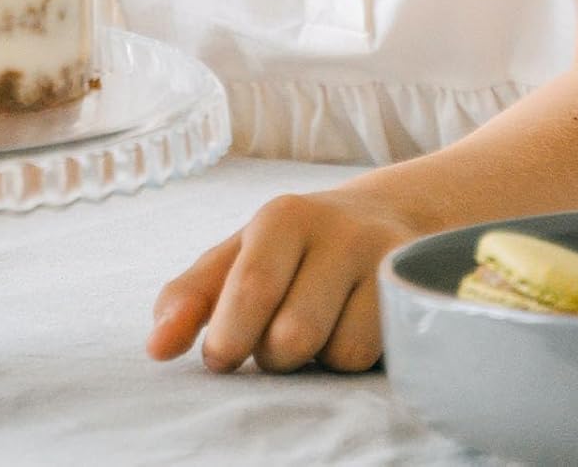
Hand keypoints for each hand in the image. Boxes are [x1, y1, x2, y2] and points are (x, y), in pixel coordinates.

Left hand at [146, 188, 419, 372]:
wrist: (387, 220)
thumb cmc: (295, 250)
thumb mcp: (239, 257)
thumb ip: (191, 297)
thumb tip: (156, 348)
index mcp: (281, 217)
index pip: (251, 286)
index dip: (230, 336)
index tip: (219, 358)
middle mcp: (338, 230)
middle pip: (292, 335)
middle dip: (274, 354)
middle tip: (275, 339)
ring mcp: (386, 261)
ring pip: (338, 354)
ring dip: (319, 359)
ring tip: (321, 324)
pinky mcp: (421, 294)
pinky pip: (378, 359)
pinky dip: (357, 360)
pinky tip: (355, 327)